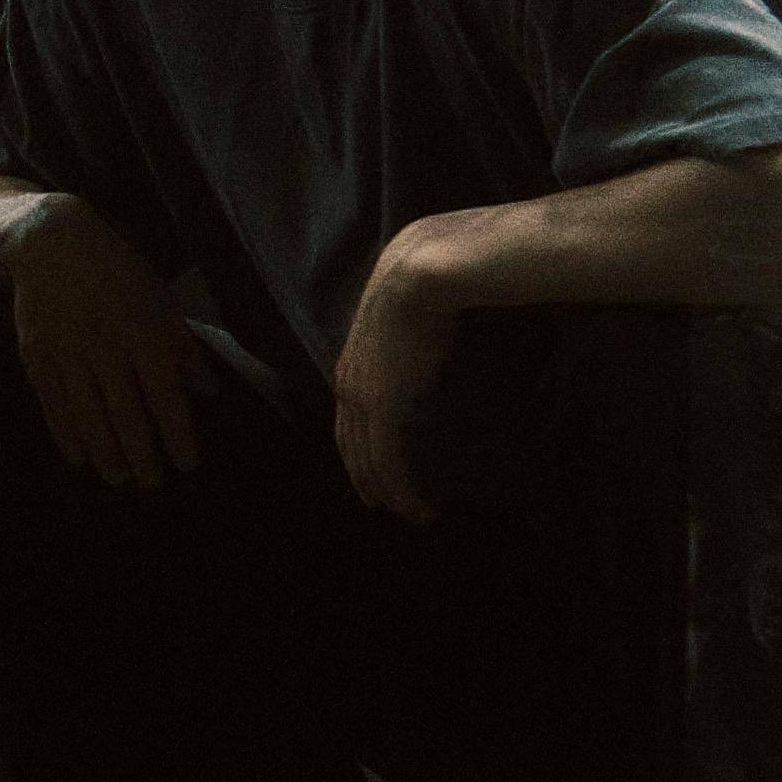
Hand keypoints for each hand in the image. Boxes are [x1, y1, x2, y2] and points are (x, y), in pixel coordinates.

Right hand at [6, 197, 200, 488]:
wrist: (51, 244)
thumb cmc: (117, 272)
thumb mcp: (160, 300)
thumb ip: (183, 347)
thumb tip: (207, 390)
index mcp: (145, 331)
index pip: (165, 395)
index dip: (177, 434)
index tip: (186, 464)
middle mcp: (108, 347)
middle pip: (127, 415)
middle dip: (142, 456)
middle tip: (152, 485)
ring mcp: (69, 353)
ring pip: (90, 416)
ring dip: (106, 453)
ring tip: (118, 480)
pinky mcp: (38, 356)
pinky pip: (54, 404)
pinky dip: (66, 434)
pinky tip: (78, 458)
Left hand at [332, 245, 457, 517]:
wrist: (422, 266)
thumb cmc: (425, 275)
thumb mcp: (405, 309)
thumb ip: (410, 330)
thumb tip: (433, 333)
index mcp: (353, 361)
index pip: (348, 419)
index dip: (359, 448)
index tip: (374, 471)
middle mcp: (349, 382)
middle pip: (352, 446)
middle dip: (369, 479)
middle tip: (390, 506)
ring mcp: (363, 395)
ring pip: (370, 460)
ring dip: (391, 493)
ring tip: (413, 515)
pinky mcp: (384, 404)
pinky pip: (389, 460)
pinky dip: (402, 490)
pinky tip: (418, 510)